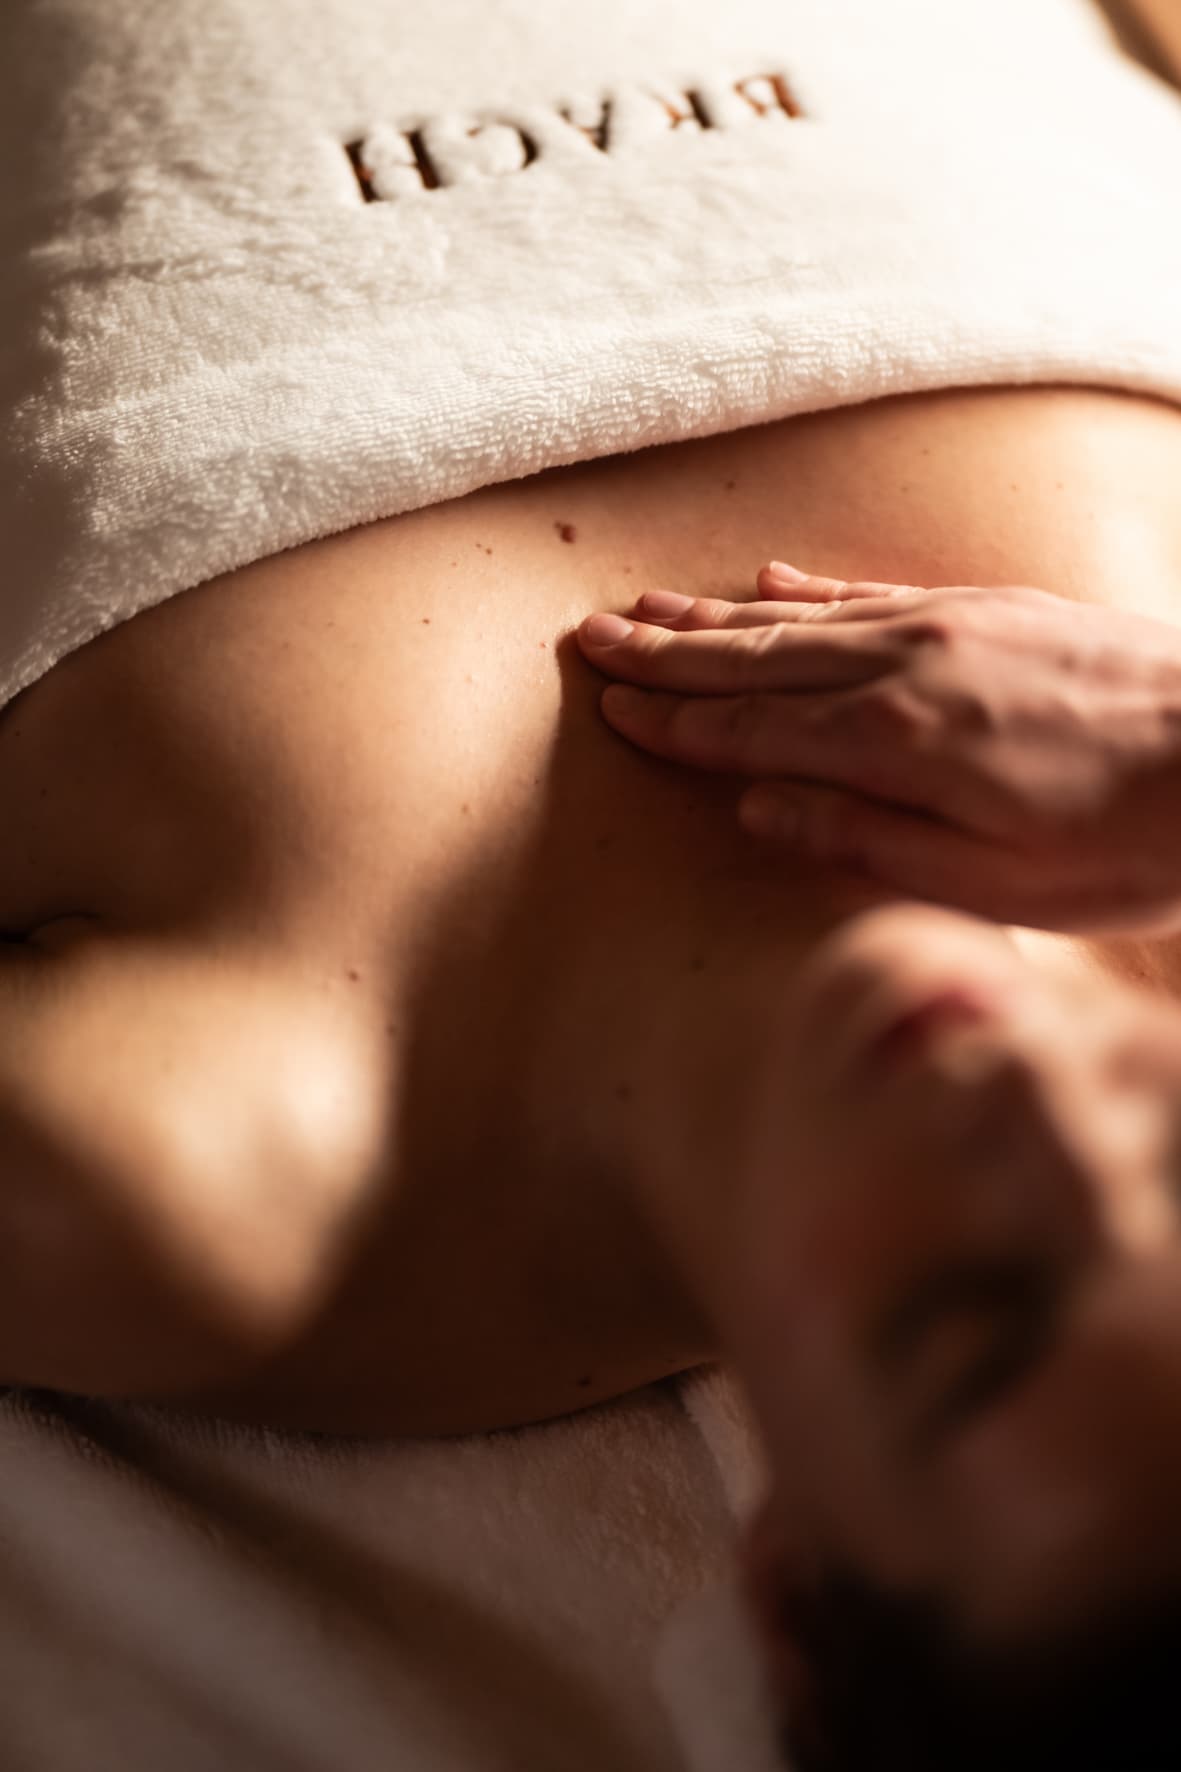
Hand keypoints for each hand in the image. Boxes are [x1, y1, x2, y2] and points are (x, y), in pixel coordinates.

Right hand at [577, 564, 1180, 932]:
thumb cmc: (1121, 846)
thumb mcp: (991, 885)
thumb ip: (863, 840)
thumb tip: (758, 810)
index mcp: (895, 743)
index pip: (751, 730)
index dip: (673, 722)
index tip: (609, 707)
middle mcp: (907, 665)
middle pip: (756, 658)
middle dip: (666, 654)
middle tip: (591, 637)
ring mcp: (950, 623)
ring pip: (802, 617)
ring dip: (716, 616)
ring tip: (648, 606)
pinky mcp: (992, 606)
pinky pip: (871, 590)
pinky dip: (808, 588)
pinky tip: (767, 580)